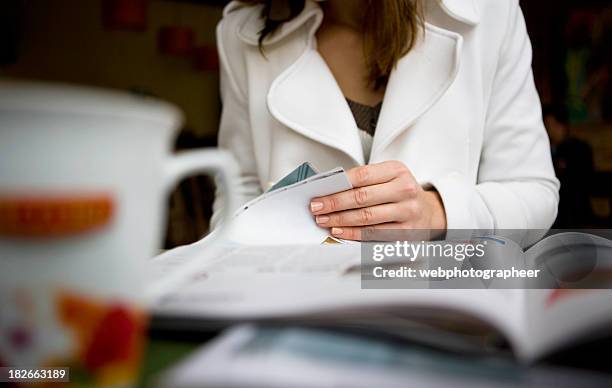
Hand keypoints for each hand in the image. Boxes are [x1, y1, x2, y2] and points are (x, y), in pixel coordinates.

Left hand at [310, 161, 446, 240]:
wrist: (427, 211)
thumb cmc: (399, 193)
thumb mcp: (387, 177)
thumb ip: (362, 181)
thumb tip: (329, 188)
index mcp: (397, 171)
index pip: (362, 176)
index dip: (337, 186)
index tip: (319, 193)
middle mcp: (405, 190)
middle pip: (362, 197)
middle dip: (334, 204)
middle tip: (316, 208)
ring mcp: (408, 212)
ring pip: (367, 218)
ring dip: (340, 220)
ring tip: (324, 220)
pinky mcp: (407, 232)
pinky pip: (374, 234)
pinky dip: (353, 234)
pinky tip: (339, 231)